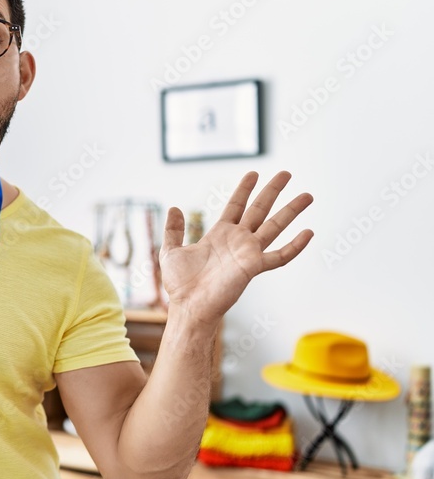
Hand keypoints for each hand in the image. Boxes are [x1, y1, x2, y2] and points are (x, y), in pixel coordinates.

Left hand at [159, 171, 312, 324]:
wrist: (188, 305)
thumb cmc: (180, 283)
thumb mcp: (171, 250)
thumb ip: (174, 229)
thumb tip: (174, 208)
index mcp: (219, 234)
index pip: (236, 206)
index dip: (244, 189)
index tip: (254, 173)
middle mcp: (237, 240)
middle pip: (259, 210)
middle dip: (273, 191)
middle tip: (286, 173)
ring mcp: (248, 252)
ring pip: (274, 226)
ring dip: (291, 211)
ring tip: (307, 195)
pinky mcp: (254, 266)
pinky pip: (280, 256)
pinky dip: (295, 246)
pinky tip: (308, 233)